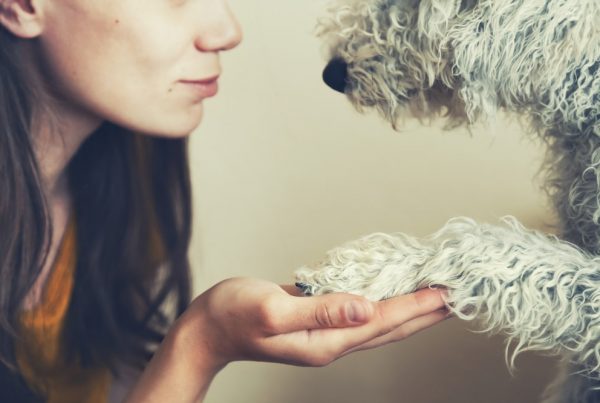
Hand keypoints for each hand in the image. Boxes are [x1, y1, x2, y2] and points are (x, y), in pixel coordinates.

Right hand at [178, 277, 448, 370]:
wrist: (207, 329)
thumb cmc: (233, 318)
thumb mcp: (273, 310)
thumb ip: (319, 311)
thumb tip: (363, 307)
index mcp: (327, 342)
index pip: (384, 322)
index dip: (417, 307)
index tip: (449, 294)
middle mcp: (332, 341)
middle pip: (390, 327)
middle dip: (425, 312)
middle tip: (457, 297)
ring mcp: (325, 331)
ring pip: (378, 319)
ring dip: (407, 307)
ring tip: (433, 295)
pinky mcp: (317, 318)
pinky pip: (358, 308)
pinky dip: (381, 298)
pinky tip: (388, 289)